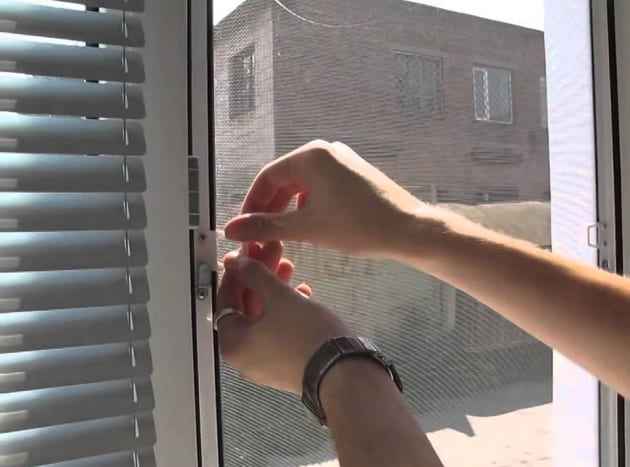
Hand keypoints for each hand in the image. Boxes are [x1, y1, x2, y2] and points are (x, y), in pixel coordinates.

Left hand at [217, 247, 349, 393]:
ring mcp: (267, 363)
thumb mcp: (279, 296)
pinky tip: (302, 292)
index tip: (246, 253)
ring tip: (289, 265)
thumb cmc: (306, 335)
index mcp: (233, 343)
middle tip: (270, 253)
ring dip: (275, 289)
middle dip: (260, 276)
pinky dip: (286, 310)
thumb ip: (255, 275)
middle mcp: (245, 357)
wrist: (343, 372)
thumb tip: (237, 263)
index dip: (237, 271)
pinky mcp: (288, 364)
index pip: (226, 299)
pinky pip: (279, 330)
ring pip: (265, 317)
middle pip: (246, 307)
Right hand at [224, 140, 423, 256]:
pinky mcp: (353, 175)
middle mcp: (325, 152)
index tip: (244, 227)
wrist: (409, 231)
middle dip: (269, 209)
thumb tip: (232, 229)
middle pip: (284, 180)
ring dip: (288, 210)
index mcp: (312, 155)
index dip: (251, 204)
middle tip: (260, 235)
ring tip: (281, 236)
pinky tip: (306, 228)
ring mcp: (341, 162)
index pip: (267, 177)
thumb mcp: (307, 228)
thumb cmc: (361, 226)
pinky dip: (307, 207)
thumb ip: (266, 227)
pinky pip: (320, 188)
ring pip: (302, 186)